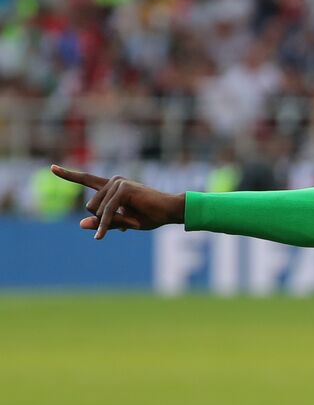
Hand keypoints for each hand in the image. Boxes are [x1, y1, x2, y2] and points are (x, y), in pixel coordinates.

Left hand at [49, 165, 185, 238]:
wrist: (170, 211)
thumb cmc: (151, 216)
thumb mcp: (123, 222)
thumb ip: (103, 222)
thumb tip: (81, 224)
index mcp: (112, 187)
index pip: (86, 179)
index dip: (68, 175)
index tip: (52, 168)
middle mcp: (113, 181)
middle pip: (91, 206)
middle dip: (103, 220)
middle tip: (127, 223)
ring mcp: (118, 183)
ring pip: (98, 210)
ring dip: (109, 223)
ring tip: (134, 222)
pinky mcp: (123, 190)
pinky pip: (108, 211)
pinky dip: (106, 224)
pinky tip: (102, 235)